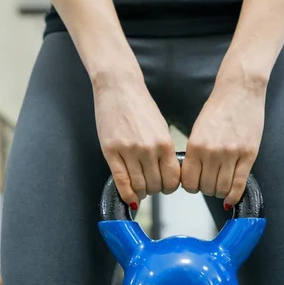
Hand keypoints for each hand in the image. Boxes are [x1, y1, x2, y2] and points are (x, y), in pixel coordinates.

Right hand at [93, 70, 179, 209]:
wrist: (119, 88)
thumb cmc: (140, 106)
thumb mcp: (161, 128)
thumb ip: (165, 151)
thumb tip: (166, 174)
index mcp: (164, 143)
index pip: (172, 179)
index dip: (170, 188)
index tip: (166, 186)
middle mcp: (148, 149)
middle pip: (156, 185)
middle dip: (155, 190)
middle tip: (151, 187)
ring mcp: (129, 151)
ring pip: (139, 186)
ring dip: (141, 192)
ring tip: (140, 188)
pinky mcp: (111, 152)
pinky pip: (121, 181)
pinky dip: (126, 193)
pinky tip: (130, 196)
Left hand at [181, 72, 265, 208]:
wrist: (240, 91)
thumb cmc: (219, 108)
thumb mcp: (199, 130)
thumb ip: (196, 153)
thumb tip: (194, 176)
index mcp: (196, 145)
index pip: (188, 181)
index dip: (191, 187)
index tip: (195, 184)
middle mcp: (212, 152)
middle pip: (205, 188)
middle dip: (206, 189)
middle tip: (210, 183)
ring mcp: (231, 154)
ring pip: (222, 188)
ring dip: (220, 192)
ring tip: (221, 184)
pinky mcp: (248, 155)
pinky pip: (239, 184)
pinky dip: (234, 195)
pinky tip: (231, 198)